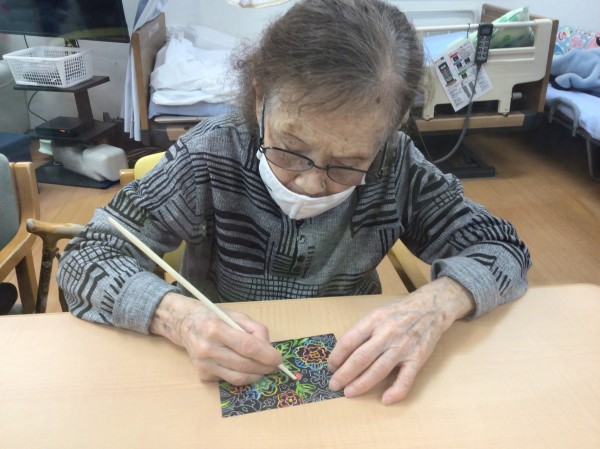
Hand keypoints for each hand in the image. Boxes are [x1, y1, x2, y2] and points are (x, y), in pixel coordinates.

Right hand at [150, 293, 282, 384]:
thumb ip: (254, 329)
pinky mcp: (202, 375)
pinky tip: (243, 366)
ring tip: (263, 368)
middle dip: (265, 367)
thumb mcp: (235, 315)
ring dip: (256, 375)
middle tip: (275, 366)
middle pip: (244, 365)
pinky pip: (229, 379)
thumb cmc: (213, 317)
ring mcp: (203, 364)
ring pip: (238, 378)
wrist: (184, 325)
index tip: (279, 359)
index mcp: (216, 328)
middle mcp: (207, 348)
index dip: (266, 355)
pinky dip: (241, 375)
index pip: (247, 346)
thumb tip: (270, 348)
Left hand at [327, 277, 473, 404]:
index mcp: (374, 320)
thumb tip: (343, 352)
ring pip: (379, 370)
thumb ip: (362, 331)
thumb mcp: (377, 313)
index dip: (337, 356)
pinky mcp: (417, 358)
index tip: (330, 367)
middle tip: (334, 385)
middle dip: (344, 374)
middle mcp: (387, 334)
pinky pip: (406, 379)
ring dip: (362, 384)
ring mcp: (403, 347)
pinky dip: (396, 391)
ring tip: (349, 393)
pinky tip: (385, 400)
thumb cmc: (398, 312)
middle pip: (361, 358)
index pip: (349, 341)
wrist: (430, 308)